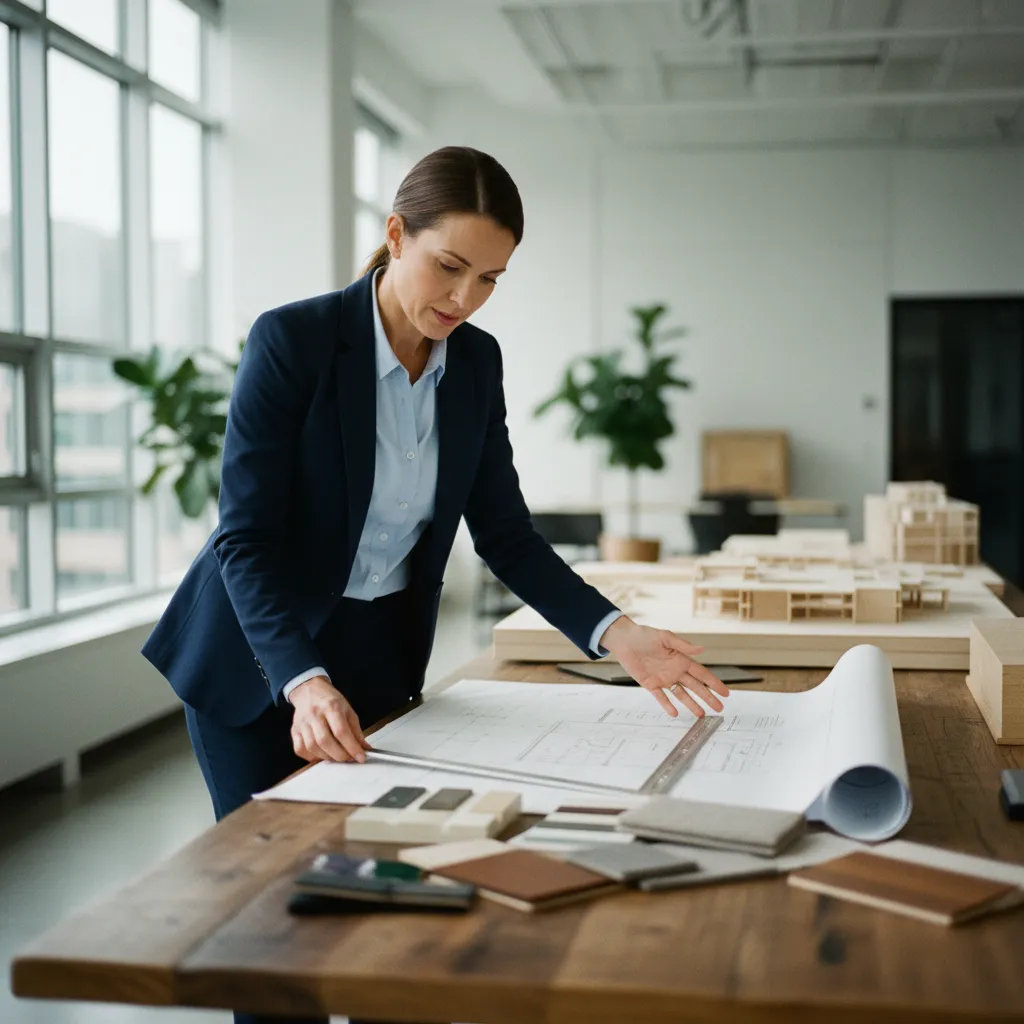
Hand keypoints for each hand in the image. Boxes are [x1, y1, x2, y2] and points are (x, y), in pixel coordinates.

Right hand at [288, 675, 371, 762]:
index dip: (352, 747)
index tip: (360, 756)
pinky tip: (322, 754)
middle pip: (325, 741)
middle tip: (349, 758)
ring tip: (337, 756)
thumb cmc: (330, 700)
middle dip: (340, 755)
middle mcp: (315, 714)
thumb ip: (356, 730)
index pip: (341, 731)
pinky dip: (312, 757)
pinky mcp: (294, 730)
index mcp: (331, 706)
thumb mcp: (348, 710)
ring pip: (313, 747)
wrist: (309, 690)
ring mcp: (302, 723)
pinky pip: (301, 750)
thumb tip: (364, 748)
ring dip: (327, 757)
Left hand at [600, 617, 729, 718]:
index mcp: (681, 659)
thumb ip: (683, 645)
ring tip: (701, 715)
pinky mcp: (650, 684)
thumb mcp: (665, 637)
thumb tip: (702, 649)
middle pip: (695, 687)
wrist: (624, 640)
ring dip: (691, 704)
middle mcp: (675, 671)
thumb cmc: (644, 635)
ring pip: (681, 694)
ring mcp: (663, 679)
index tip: (725, 693)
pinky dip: (667, 705)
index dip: (714, 683)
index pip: (702, 674)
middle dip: (708, 697)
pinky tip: (675, 713)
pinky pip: (661, 697)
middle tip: (719, 709)